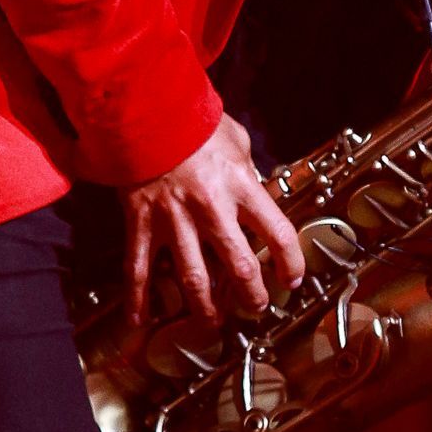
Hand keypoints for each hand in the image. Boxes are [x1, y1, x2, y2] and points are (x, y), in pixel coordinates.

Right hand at [120, 113, 306, 328]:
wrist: (144, 109)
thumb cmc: (193, 120)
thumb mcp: (236, 139)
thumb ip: (249, 168)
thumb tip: (257, 184)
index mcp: (240, 187)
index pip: (278, 234)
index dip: (291, 262)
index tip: (293, 278)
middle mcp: (212, 209)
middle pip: (240, 267)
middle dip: (251, 295)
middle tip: (255, 306)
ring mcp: (174, 220)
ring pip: (193, 278)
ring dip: (204, 307)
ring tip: (212, 322)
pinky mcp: (142, 223)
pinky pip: (139, 267)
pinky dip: (137, 298)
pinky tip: (139, 320)